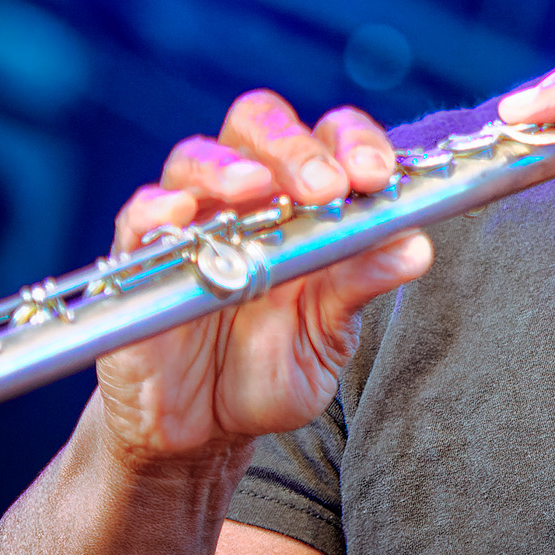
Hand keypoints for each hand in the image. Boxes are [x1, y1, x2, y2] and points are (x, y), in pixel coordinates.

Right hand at [95, 91, 432, 465]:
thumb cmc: (271, 367)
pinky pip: (138, 218)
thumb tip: (416, 247)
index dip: (355, 142)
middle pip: (260, 126)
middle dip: (295, 145)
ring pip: (195, 158)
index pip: (329, 139)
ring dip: (226, 166)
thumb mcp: (327, 334)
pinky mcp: (139, 259)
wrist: (204, 428)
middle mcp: (247, 197)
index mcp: (305, 202)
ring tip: (254, 187)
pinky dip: (155, 209)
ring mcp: (190, 222)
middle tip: (325, 185)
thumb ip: (362, 286)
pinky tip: (178, 216)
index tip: (377, 175)